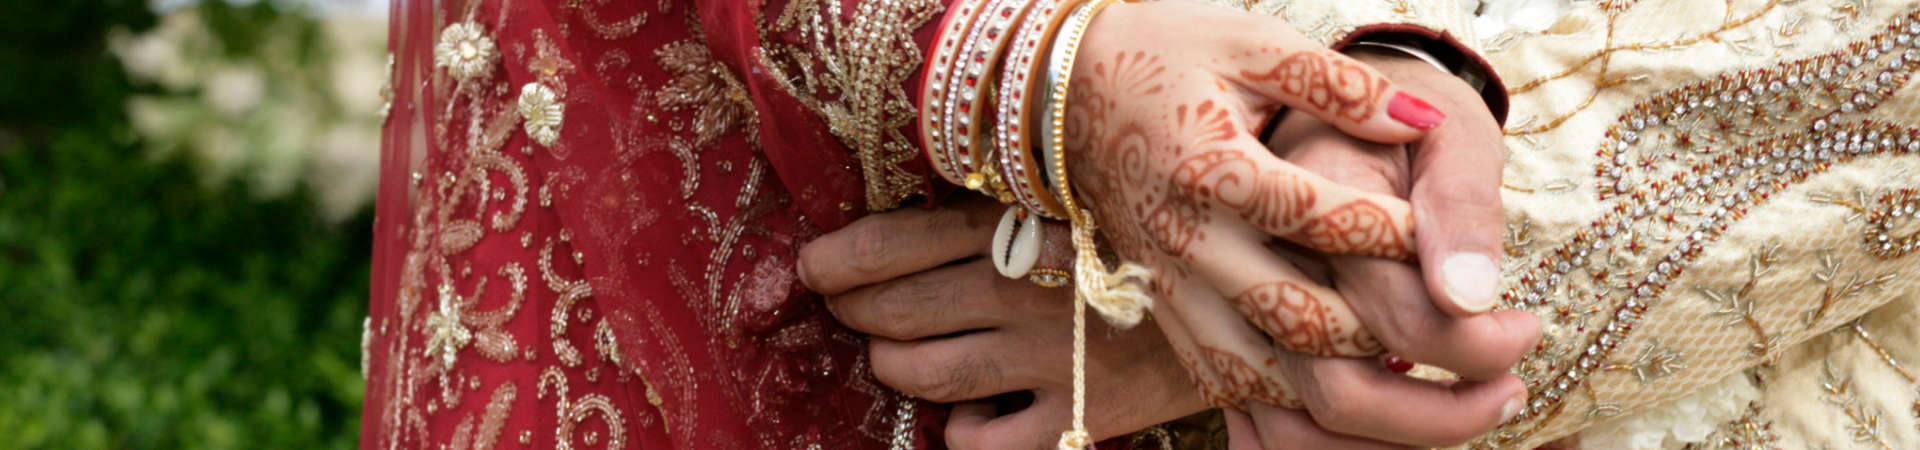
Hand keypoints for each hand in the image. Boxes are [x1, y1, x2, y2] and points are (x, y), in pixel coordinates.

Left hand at [797, 194, 1206, 448]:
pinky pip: (978, 442)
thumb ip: (999, 216)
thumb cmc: (1140, 244)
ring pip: (920, 372)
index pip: (896, 243)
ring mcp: (1047, 356)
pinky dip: (961, 431)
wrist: (1246, 290)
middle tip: (850, 309)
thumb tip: (901, 236)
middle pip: (892, 310)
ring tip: (897, 355)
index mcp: (1020, 223)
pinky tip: (974, 411)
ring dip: (892, 364)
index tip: (817, 266)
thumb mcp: (1072, 205)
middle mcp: (1024, 287)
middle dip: (854, 311)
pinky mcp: (1077, 414)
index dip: (840, 260)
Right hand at [1062, 0, 1442, 411]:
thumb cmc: (1161, 54)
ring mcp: (1170, 288)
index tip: (1460, 241)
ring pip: (1266, 377)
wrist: (1058, 93)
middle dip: (1402, 339)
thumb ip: (1339, 83)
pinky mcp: (1162, 313)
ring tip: (1441, 389)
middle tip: (1490, 339)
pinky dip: (1295, 407)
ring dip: (1356, 395)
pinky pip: (1228, 389)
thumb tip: (1423, 120)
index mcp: (1211, 168)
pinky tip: (1357, 398)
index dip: (1404, 235)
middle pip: (1303, 321)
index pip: (1326, 221)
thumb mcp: (1250, 41)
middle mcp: (1187, 243)